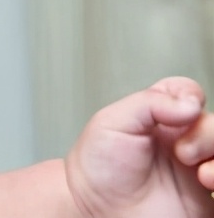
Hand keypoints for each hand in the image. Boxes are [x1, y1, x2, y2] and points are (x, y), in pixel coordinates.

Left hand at [67, 77, 213, 217]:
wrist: (97, 212)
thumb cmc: (98, 170)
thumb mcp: (112, 122)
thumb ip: (149, 103)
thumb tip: (190, 103)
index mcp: (160, 119)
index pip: (188, 94)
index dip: (190, 96)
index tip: (184, 109)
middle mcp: (183, 142)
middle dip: (207, 134)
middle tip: (182, 153)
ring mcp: (197, 171)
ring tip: (201, 176)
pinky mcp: (205, 199)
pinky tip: (208, 183)